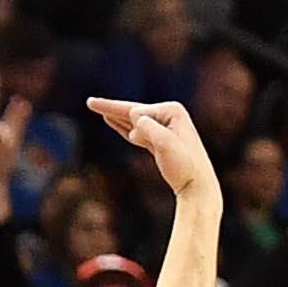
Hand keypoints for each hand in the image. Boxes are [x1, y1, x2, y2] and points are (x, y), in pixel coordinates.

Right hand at [89, 97, 213, 196]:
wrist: (197, 185)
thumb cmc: (184, 165)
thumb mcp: (166, 145)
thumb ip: (150, 128)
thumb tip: (134, 117)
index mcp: (171, 110)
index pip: (137, 111)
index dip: (131, 124)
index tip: (147, 141)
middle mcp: (169, 114)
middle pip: (132, 111)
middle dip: (111, 107)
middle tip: (90, 102)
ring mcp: (164, 127)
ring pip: (132, 120)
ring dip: (115, 115)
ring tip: (96, 106)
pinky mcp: (159, 140)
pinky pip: (135, 130)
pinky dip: (122, 126)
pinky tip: (112, 121)